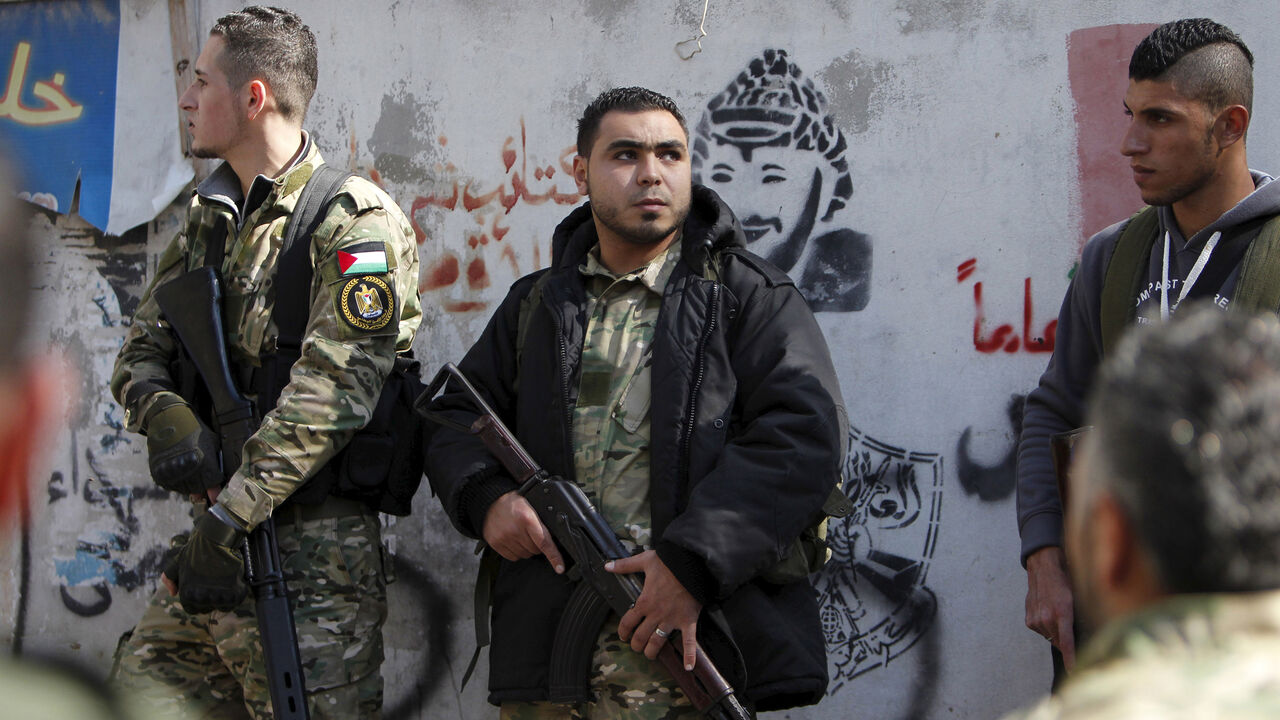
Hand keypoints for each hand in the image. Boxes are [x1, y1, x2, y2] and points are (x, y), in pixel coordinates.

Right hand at [144, 393, 222, 494]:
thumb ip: (216, 465)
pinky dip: (178, 483)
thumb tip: (219, 486)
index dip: (216, 485)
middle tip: (205, 479)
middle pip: (199, 488)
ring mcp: (171, 472)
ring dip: (191, 486)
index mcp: (203, 462)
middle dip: (204, 486)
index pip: (212, 483)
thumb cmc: (195, 431)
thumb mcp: (212, 444)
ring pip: (186, 489)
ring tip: (192, 472)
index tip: (217, 485)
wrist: (169, 420)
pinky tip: (181, 472)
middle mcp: (187, 469)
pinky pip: (172, 486)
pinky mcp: (159, 474)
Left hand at [162, 507, 247, 613]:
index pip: (193, 609)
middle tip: (215, 583)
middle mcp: (202, 599)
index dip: (199, 601)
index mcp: (188, 595)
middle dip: (211, 598)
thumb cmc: (196, 551)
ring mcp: (219, 596)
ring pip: (222, 606)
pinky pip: (236, 601)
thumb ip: (170, 579)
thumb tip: (172, 593)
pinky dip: (237, 592)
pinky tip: (233, 581)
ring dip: (225, 596)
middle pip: (208, 608)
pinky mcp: (235, 593)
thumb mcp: (177, 563)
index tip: (204, 589)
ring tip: (224, 581)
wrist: (216, 541)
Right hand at [482, 491, 564, 573]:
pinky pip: (513, 557)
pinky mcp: (496, 544)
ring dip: (526, 549)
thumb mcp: (531, 507)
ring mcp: (504, 538)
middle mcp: (515, 530)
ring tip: (520, 535)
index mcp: (527, 519)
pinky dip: (516, 552)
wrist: (492, 501)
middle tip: (531, 533)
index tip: (560, 568)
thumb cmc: (514, 503)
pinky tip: (513, 540)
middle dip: (537, 545)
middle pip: (535, 550)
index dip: (554, 557)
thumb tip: (555, 540)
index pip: (544, 543)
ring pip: (525, 555)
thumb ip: (542, 523)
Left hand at [608, 551, 701, 669]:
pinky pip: (689, 641)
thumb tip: (607, 566)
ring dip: (652, 651)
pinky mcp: (688, 621)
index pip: (628, 622)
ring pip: (658, 642)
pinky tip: (688, 666)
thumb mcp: (644, 560)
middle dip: (636, 644)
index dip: (623, 631)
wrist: (692, 564)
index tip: (623, 636)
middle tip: (636, 647)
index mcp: (644, 601)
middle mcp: (656, 614)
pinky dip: (689, 655)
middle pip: (641, 636)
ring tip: (650, 655)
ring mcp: (672, 619)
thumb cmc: (669, 562)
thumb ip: (625, 565)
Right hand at [1025, 546, 1075, 668]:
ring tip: (1056, 612)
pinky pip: (1041, 632)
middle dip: (1066, 639)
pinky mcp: (1029, 620)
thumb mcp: (1078, 598)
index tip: (1073, 671)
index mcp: (1062, 612)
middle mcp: (1047, 618)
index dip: (1070, 658)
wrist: (1043, 569)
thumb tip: (1085, 638)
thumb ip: (1079, 619)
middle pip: (1059, 642)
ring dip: (1056, 631)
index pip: (1066, 642)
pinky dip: (1046, 627)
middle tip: (1069, 624)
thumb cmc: (1065, 582)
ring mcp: (1036, 619)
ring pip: (1051, 637)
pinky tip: (1047, 612)